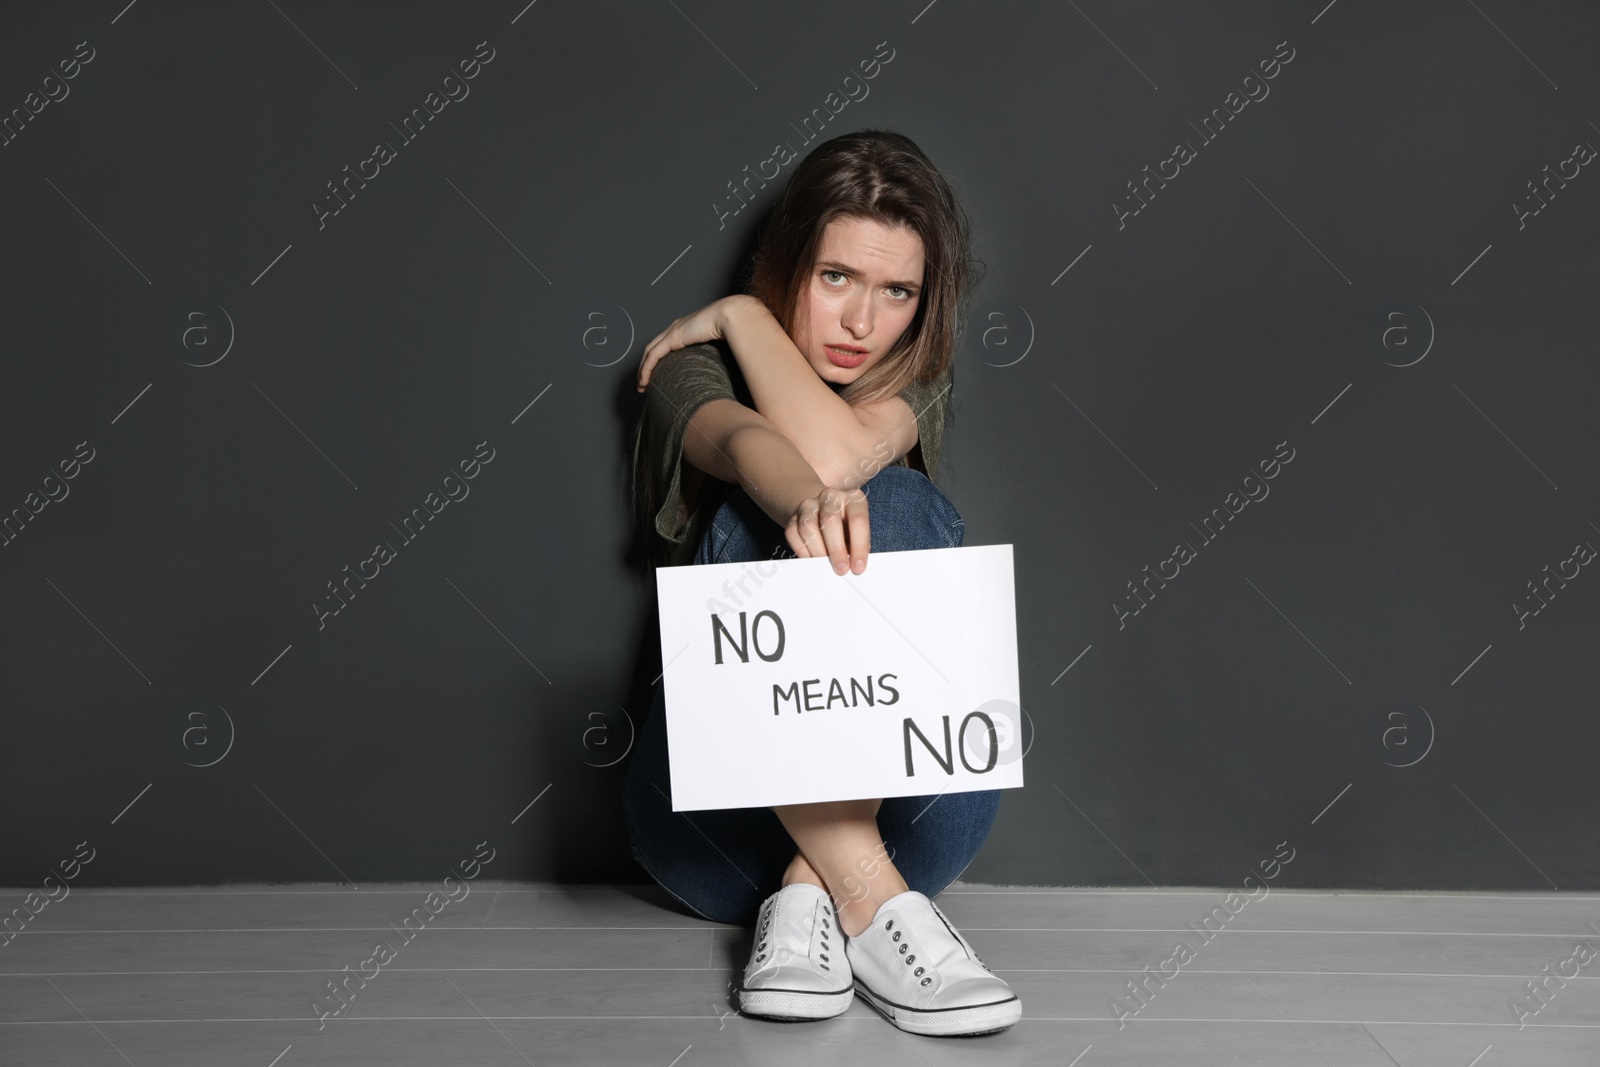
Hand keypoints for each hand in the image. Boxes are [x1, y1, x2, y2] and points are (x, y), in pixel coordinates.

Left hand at [635, 295, 761, 391]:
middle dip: (645, 366)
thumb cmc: (731, 327)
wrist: (731, 315)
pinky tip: (644, 381)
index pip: (664, 345)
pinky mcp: (673, 337)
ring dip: (643, 370)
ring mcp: (672, 332)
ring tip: (641, 386)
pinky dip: (646, 369)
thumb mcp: (719, 343)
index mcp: (685, 329)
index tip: (657, 375)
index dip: (657, 360)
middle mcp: (675, 328)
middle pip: (652, 349)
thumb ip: (715, 354)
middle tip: (643, 383)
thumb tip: (726, 369)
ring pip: (649, 353)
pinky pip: (653, 356)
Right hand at [786, 485, 870, 574]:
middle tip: (841, 570)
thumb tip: (851, 567)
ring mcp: (809, 505)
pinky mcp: (793, 517)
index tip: (858, 567)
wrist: (824, 512)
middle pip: (830, 521)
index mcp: (853, 499)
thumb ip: (856, 547)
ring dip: (818, 552)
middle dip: (836, 550)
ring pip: (808, 527)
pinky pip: (793, 534)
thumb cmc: (847, 527)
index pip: (858, 520)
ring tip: (826, 566)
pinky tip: (812, 561)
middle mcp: (830, 497)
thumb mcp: (858, 532)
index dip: (859, 546)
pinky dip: (802, 552)